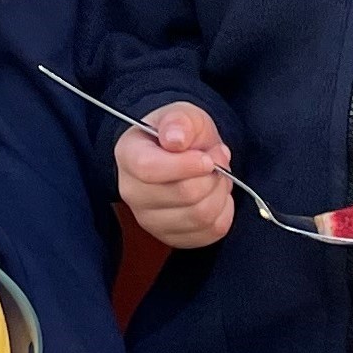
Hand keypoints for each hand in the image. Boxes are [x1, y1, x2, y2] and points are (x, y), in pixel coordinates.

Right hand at [115, 102, 233, 248]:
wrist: (186, 154)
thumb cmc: (181, 133)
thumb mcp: (182, 114)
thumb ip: (179, 122)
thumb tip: (175, 139)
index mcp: (128, 156)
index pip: (149, 169)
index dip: (185, 165)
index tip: (207, 158)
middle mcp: (132, 192)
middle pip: (184, 195)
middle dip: (212, 175)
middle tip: (218, 158)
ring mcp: (150, 220)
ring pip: (200, 216)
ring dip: (220, 193)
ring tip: (217, 176)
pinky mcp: (171, 238)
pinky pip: (211, 232)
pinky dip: (224, 212)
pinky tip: (216, 195)